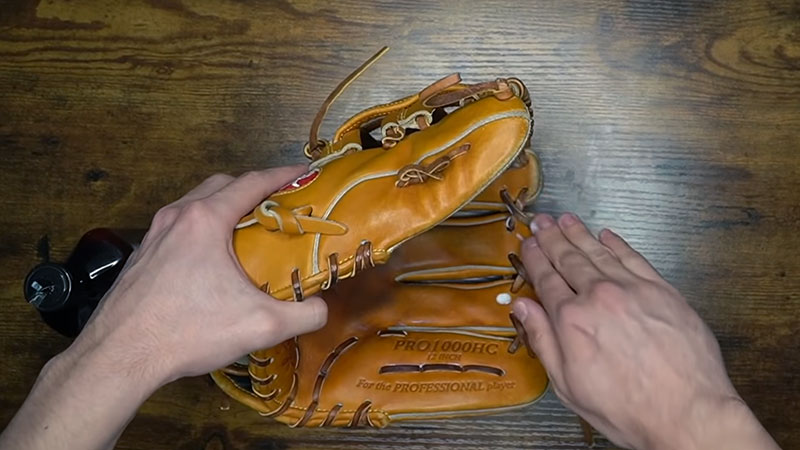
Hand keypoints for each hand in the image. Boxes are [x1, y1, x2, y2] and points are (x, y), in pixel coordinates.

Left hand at [1, 166, 329, 449]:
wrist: (120, 356)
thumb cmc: (188, 331)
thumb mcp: (261, 325)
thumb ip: (304, 315)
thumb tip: (322, 309)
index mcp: (206, 220)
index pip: (251, 183)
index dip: (282, 175)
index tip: (303, 173)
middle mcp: (177, 217)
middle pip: (220, 185)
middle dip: (250, 187)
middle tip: (276, 204)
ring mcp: (153, 234)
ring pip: (194, 204)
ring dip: (222, 206)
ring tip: (245, 229)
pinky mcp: (140, 256)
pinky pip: (177, 226)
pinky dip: (200, 227)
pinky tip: (209, 258)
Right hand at [512, 213, 778, 449]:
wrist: (686, 413)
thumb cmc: (626, 408)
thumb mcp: (568, 385)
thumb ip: (543, 341)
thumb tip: (522, 308)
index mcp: (571, 319)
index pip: (546, 278)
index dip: (535, 258)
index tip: (528, 244)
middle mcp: (599, 296)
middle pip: (570, 259)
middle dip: (552, 238)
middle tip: (541, 221)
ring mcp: (633, 289)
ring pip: (599, 253)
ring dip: (579, 234)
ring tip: (565, 219)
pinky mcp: (662, 291)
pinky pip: (634, 258)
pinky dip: (618, 244)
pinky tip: (606, 234)